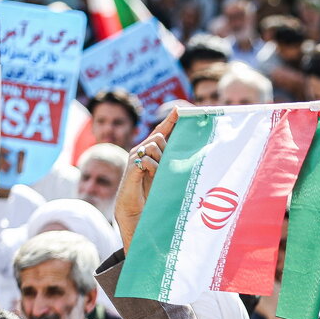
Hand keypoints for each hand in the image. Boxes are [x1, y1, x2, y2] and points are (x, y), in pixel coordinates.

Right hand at [117, 110, 177, 251]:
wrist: (134, 209)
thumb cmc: (151, 193)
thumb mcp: (164, 174)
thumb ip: (170, 162)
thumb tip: (186, 152)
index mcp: (150, 151)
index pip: (161, 131)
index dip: (170, 120)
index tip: (180, 109)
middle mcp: (141, 150)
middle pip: (159, 136)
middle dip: (167, 148)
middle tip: (165, 167)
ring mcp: (136, 157)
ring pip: (154, 144)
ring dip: (161, 160)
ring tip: (158, 174)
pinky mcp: (133, 166)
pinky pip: (147, 158)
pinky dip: (153, 167)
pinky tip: (152, 176)